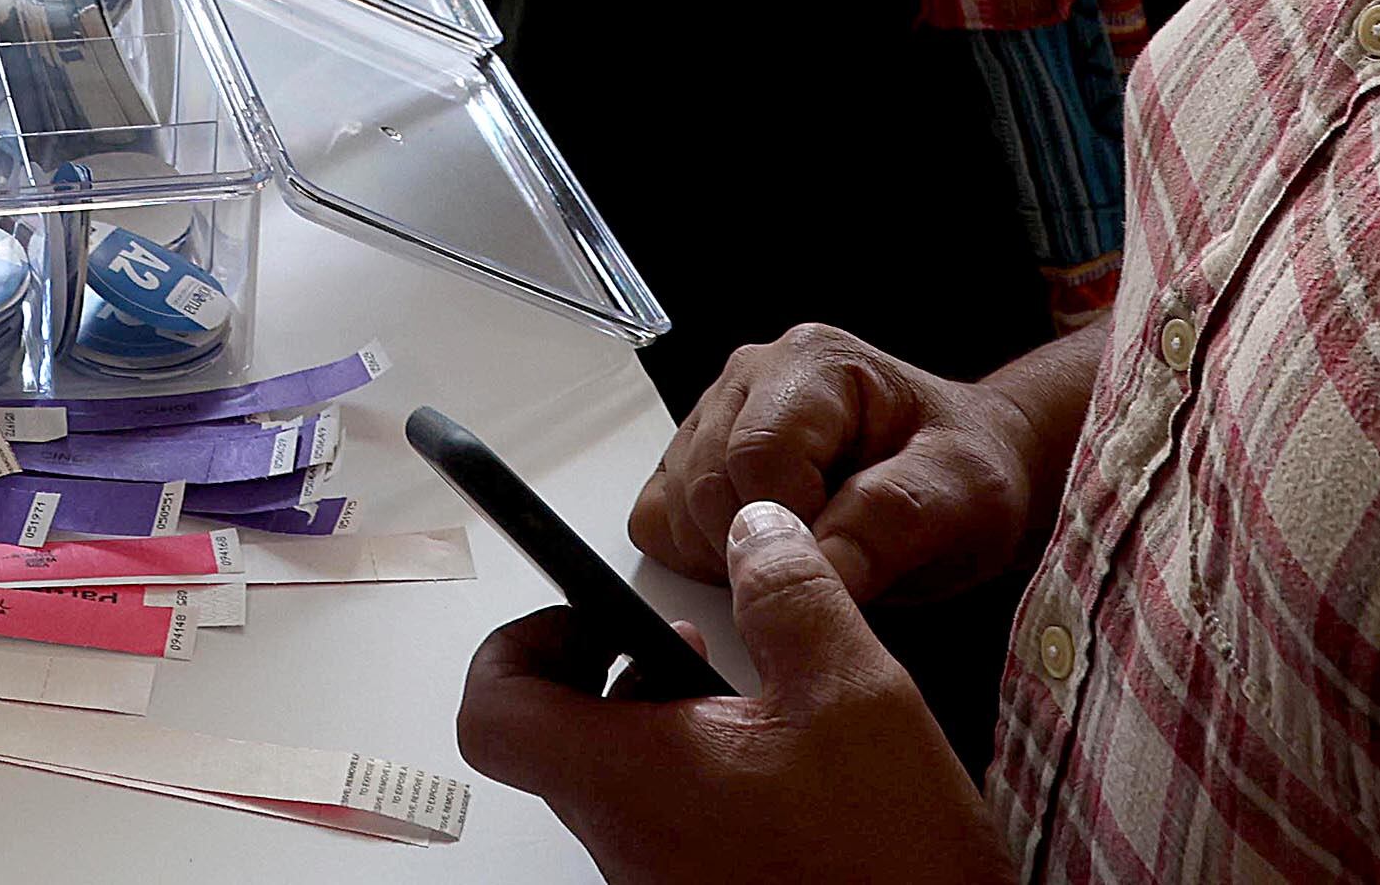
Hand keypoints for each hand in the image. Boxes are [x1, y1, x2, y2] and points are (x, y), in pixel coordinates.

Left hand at [457, 502, 1007, 884]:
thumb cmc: (885, 860)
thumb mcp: (850, 692)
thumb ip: (788, 596)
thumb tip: (755, 529)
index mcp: (632, 781)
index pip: (494, 715)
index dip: (516, 646)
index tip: (583, 612)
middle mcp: (626, 843)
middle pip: (555, 742)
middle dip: (607, 668)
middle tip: (679, 640)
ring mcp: (662, 880)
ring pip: (617, 783)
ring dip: (660, 720)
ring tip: (741, 692)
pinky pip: (666, 824)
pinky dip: (698, 771)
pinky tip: (778, 755)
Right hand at [634, 322, 1099, 607]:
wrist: (957, 479)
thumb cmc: (964, 475)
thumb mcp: (965, 494)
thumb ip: (894, 519)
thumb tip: (819, 567)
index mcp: (815, 362)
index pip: (757, 454)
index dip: (791, 529)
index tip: (842, 568)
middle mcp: (751, 376)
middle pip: (706, 483)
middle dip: (762, 552)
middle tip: (835, 570)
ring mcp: (714, 416)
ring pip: (674, 506)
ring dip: (731, 559)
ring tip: (812, 556)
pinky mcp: (691, 460)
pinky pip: (658, 521)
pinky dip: (700, 559)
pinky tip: (766, 558)